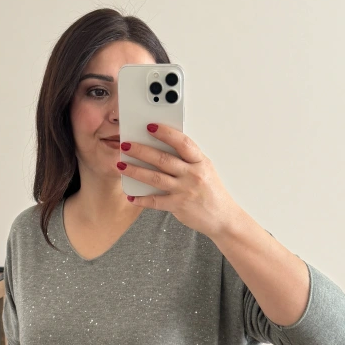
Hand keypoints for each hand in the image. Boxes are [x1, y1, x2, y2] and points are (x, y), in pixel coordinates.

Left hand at [118, 123, 241, 240]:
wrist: (223, 218)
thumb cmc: (212, 192)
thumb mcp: (205, 170)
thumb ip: (188, 159)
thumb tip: (163, 147)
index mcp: (200, 162)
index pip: (182, 142)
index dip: (165, 133)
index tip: (150, 126)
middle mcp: (192, 175)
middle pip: (163, 159)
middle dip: (141, 150)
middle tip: (126, 145)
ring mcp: (185, 191)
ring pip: (156, 178)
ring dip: (136, 171)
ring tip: (121, 165)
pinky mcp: (179, 206)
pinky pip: (156, 202)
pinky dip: (142, 199)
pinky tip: (131, 196)